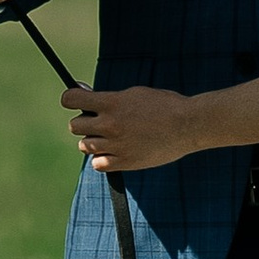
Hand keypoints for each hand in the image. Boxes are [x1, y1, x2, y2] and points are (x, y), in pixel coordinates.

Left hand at [63, 84, 196, 175]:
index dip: (70, 99)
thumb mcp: (135, 93)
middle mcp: (109, 124)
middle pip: (74, 126)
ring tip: (109, 137)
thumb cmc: (164, 105)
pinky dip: (102, 159)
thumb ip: (109, 98)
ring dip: (92, 141)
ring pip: (84, 146)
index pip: (70, 99)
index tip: (76, 100)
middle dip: (84, 122)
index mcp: (111, 103)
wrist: (188, 125)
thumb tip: (85, 94)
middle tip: (98, 122)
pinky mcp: (125, 162)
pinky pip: (97, 164)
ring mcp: (116, 145)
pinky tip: (113, 152)